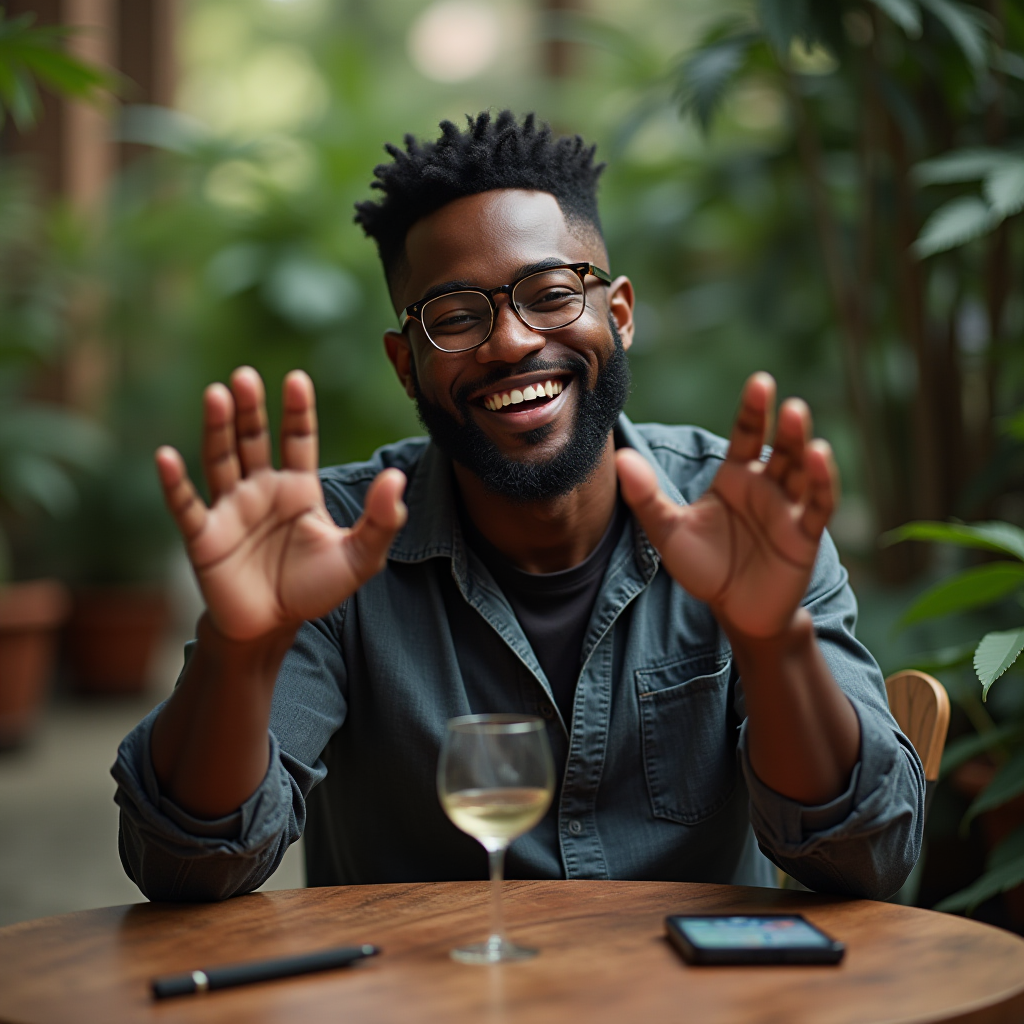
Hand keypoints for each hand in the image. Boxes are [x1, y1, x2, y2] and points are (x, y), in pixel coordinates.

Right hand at [155, 367, 406, 641]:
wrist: (272, 628)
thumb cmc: (314, 588)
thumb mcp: (360, 557)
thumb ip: (382, 520)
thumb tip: (397, 478)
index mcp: (298, 488)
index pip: (298, 439)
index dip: (297, 411)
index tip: (296, 380)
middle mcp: (261, 489)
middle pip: (253, 440)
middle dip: (251, 410)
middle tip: (245, 377)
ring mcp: (230, 509)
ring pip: (221, 460)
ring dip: (217, 429)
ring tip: (216, 395)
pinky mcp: (204, 536)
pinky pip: (186, 505)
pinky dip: (175, 483)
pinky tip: (166, 455)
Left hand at [616, 372, 837, 638]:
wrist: (734, 611)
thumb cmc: (704, 566)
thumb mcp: (667, 531)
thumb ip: (646, 495)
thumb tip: (620, 458)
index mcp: (735, 475)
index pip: (746, 433)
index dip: (754, 408)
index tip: (760, 381)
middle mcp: (766, 484)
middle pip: (779, 446)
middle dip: (783, 423)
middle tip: (783, 398)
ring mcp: (788, 508)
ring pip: (801, 469)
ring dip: (803, 445)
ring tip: (799, 417)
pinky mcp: (805, 535)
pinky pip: (818, 504)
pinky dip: (821, 482)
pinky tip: (820, 458)